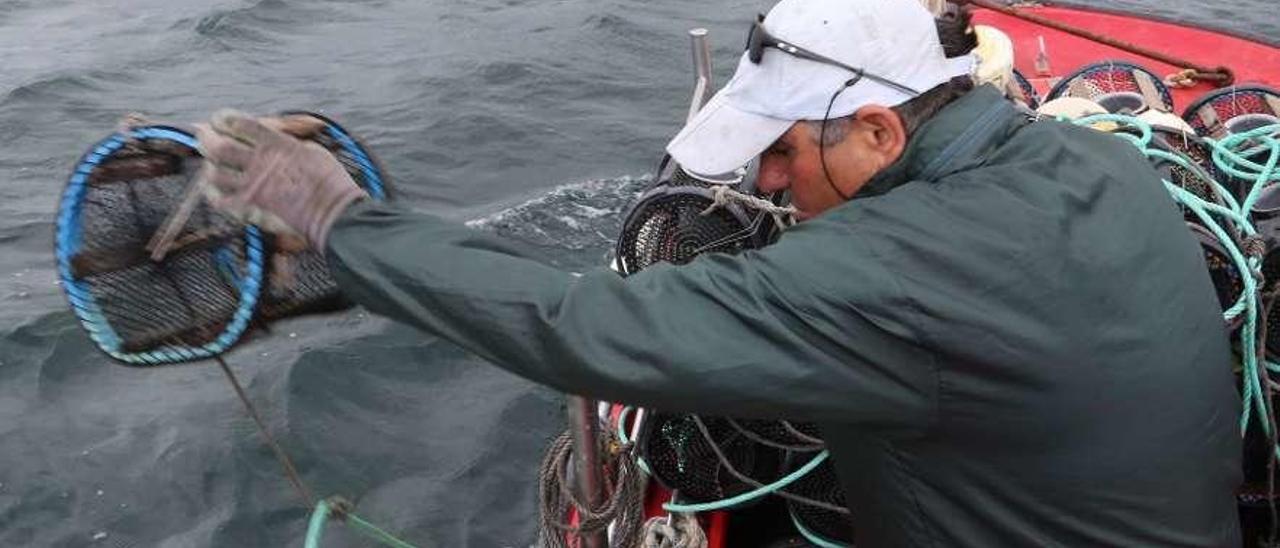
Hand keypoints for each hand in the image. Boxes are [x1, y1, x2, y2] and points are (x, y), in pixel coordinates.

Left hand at [194, 109, 366, 249]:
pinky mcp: (252, 208)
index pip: (240, 124)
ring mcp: (253, 186)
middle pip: (219, 147)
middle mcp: (260, 163)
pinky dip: (212, 194)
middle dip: (206, 138)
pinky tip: (213, 190)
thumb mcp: (311, 149)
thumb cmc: (329, 180)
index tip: (219, 119)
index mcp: (276, 144)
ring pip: (215, 173)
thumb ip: (287, 142)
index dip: (224, 118)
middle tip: (202, 135)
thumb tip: (277, 137)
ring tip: (210, 164)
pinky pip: (221, 201)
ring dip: (209, 166)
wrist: (334, 211)